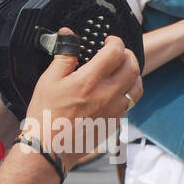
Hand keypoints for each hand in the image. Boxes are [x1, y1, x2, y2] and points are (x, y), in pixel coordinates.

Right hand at [24, 29, 141, 170]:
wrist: (50, 149)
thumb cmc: (46, 115)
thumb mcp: (48, 80)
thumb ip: (64, 56)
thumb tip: (68, 35)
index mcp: (89, 81)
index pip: (116, 52)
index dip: (115, 42)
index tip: (109, 41)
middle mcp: (106, 95)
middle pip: (133, 67)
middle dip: (127, 55)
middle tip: (117, 53)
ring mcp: (113, 111)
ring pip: (137, 87)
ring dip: (133, 74)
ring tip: (122, 71)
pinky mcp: (114, 123)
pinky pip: (130, 104)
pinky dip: (127, 93)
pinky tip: (114, 92)